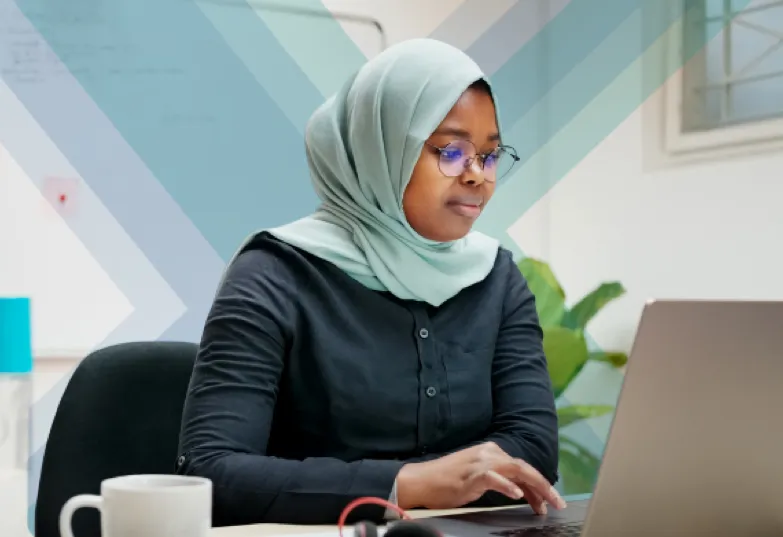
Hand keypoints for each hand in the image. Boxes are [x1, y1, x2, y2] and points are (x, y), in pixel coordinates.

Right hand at [395, 442, 565, 514]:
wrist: (421, 480)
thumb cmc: (448, 481)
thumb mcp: (478, 478)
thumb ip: (499, 479)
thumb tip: (523, 492)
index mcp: (491, 452)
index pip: (522, 467)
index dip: (539, 485)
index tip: (549, 502)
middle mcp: (489, 452)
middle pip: (524, 467)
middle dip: (544, 486)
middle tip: (558, 503)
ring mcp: (480, 462)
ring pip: (516, 470)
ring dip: (535, 488)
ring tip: (545, 504)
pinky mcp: (471, 474)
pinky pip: (494, 478)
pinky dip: (507, 486)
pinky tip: (517, 495)